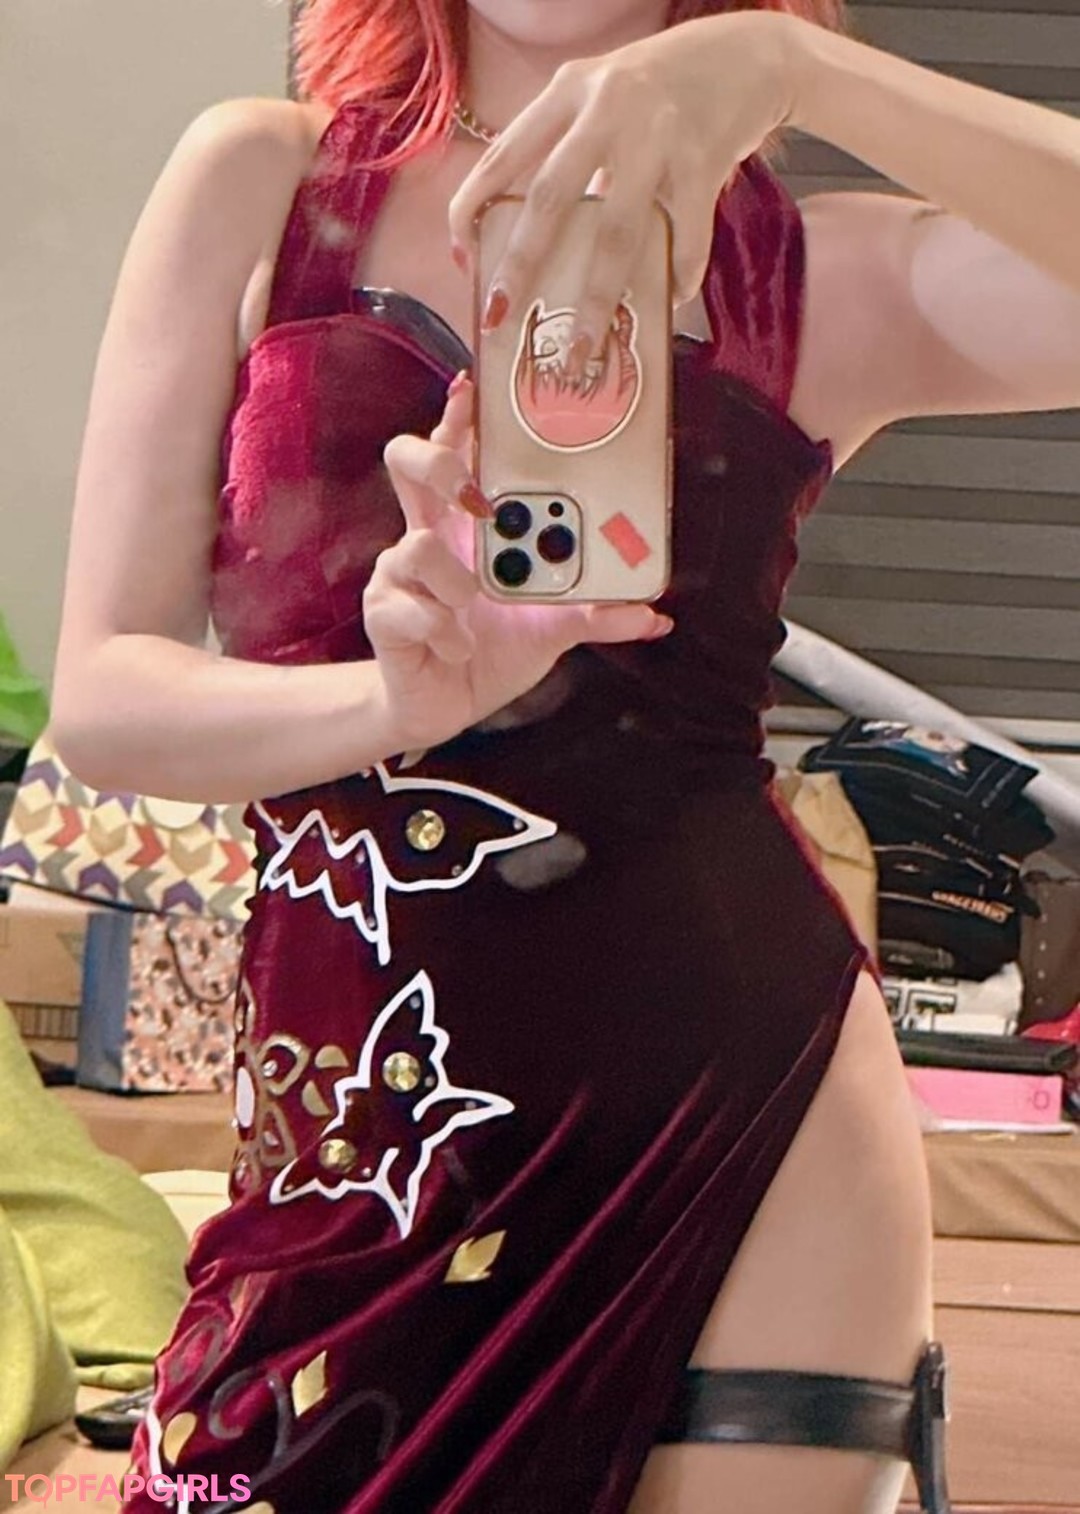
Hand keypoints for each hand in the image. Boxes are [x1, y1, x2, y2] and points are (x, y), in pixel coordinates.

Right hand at [364, 374, 672, 753]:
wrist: (450, 707)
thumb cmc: (494, 649)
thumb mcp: (554, 627)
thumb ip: (596, 614)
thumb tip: (653, 617)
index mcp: (469, 524)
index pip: (457, 450)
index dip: (459, 415)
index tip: (474, 386)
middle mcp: (429, 534)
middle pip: (406, 461)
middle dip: (437, 461)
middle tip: (474, 495)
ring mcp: (399, 572)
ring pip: (415, 546)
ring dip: (457, 583)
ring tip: (475, 613)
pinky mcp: (383, 613)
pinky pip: (411, 610)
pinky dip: (445, 634)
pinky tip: (458, 649)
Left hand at [449, 11, 801, 352]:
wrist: (748, 53)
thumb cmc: (661, 88)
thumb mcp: (600, 98)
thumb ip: (566, 151)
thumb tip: (533, 243)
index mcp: (567, 92)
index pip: (502, 154)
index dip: (472, 210)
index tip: (463, 262)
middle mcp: (606, 108)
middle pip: (550, 197)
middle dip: (520, 266)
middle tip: (499, 318)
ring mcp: (657, 135)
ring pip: (615, 233)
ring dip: (596, 299)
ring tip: (582, 348)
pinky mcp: (703, 161)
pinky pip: (684, 237)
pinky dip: (677, 275)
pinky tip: (671, 300)